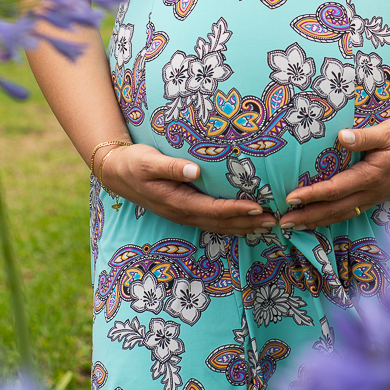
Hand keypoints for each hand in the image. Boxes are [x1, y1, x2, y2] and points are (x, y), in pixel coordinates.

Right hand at [103, 144, 267, 235]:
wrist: (116, 172)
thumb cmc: (134, 163)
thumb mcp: (149, 161)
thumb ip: (172, 167)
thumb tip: (194, 171)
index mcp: (177, 202)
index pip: (213, 210)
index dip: (236, 210)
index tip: (257, 207)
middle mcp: (182, 213)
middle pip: (220, 223)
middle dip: (247, 223)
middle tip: (273, 221)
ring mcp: (182, 214)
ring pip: (217, 226)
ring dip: (242, 227)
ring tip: (266, 226)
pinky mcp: (183, 210)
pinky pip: (211, 221)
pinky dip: (230, 224)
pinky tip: (243, 222)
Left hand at [277, 115, 389, 230]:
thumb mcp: (389, 131)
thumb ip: (364, 136)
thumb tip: (342, 136)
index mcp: (372, 176)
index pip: (335, 189)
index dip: (312, 195)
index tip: (290, 199)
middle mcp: (372, 192)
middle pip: (335, 210)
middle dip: (308, 217)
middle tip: (283, 222)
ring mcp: (376, 197)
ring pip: (342, 214)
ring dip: (318, 221)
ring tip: (296, 225)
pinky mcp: (379, 196)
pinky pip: (351, 211)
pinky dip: (333, 217)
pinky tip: (321, 218)